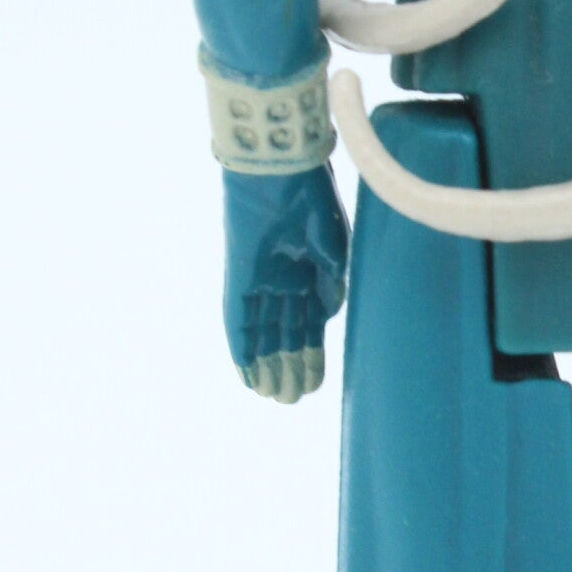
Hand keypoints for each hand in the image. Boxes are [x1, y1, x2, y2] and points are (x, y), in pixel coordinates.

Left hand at [222, 167, 348, 401]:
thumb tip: (327, 316)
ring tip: (273, 397)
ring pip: (262, 333)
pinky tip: (247, 374)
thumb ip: (330, 285)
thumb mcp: (333, 248)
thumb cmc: (313, 201)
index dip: (311, 354)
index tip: (315, 384)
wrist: (282, 171)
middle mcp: (281, 280)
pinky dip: (241, 348)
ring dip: (266, 365)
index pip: (308, 323)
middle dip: (288, 367)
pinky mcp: (238, 277)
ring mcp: (259, 280)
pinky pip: (237, 320)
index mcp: (308, 271)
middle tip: (291, 400)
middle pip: (284, 334)